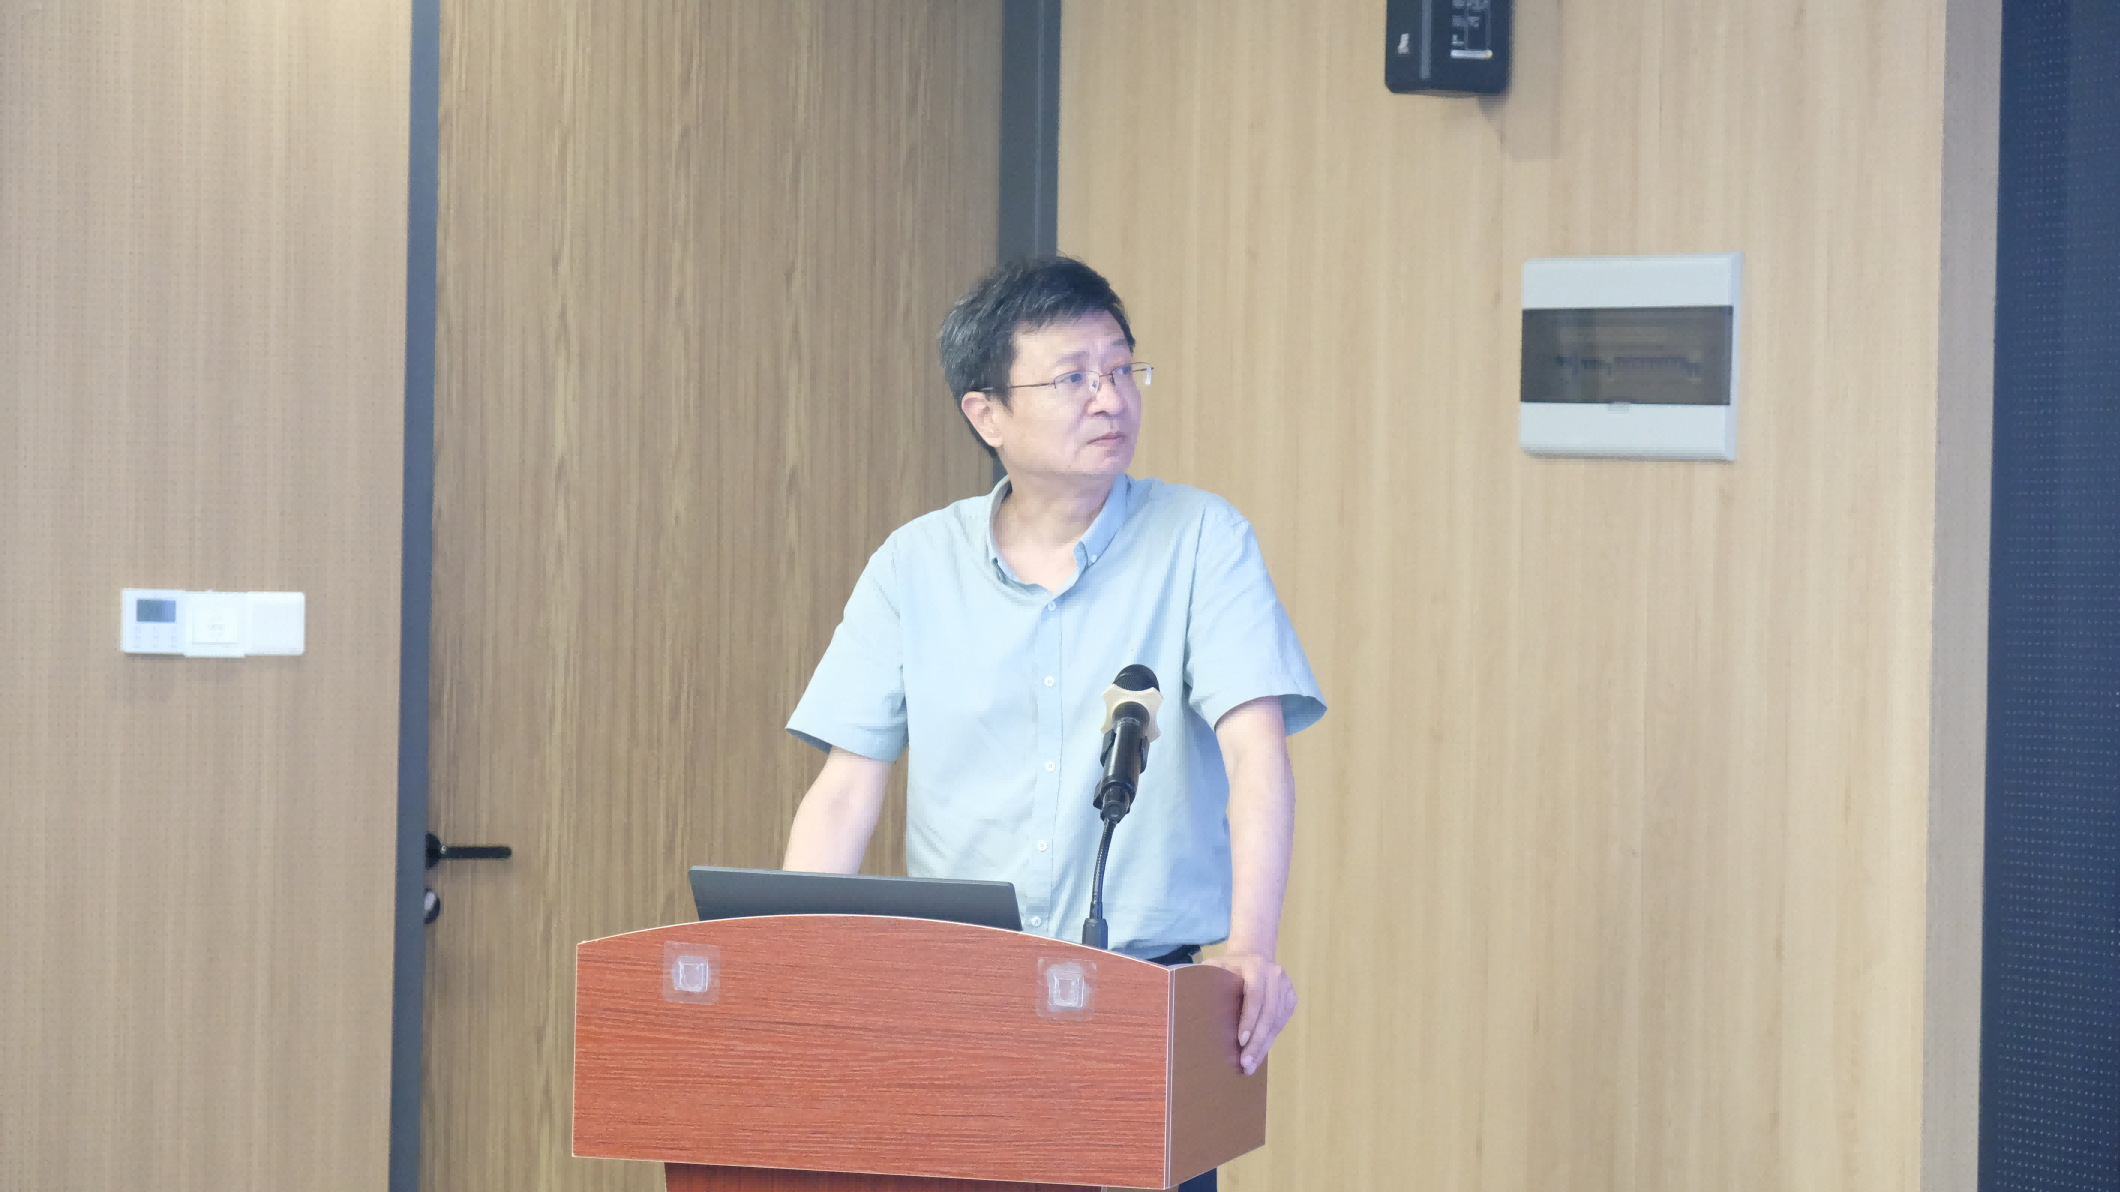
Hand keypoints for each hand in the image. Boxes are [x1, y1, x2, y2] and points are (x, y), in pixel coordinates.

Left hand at [1203, 952, 1295, 1074]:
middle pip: (1269, 1013)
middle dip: (1257, 1041)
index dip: (1249, 1019)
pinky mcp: (1290, 999)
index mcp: (1256, 966)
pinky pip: (1281, 1024)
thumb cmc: (1228, 966)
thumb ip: (1204, 978)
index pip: (1255, 995)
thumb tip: (1185, 998)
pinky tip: (1258, 1054)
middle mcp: (1275, 976)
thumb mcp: (1215, 966)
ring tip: (1250, 1065)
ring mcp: (1286, 988)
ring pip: (1276, 1022)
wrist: (1254, 956)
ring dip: (1263, 1046)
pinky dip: (1269, 1041)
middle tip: (1245, 1063)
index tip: (1240, 1041)